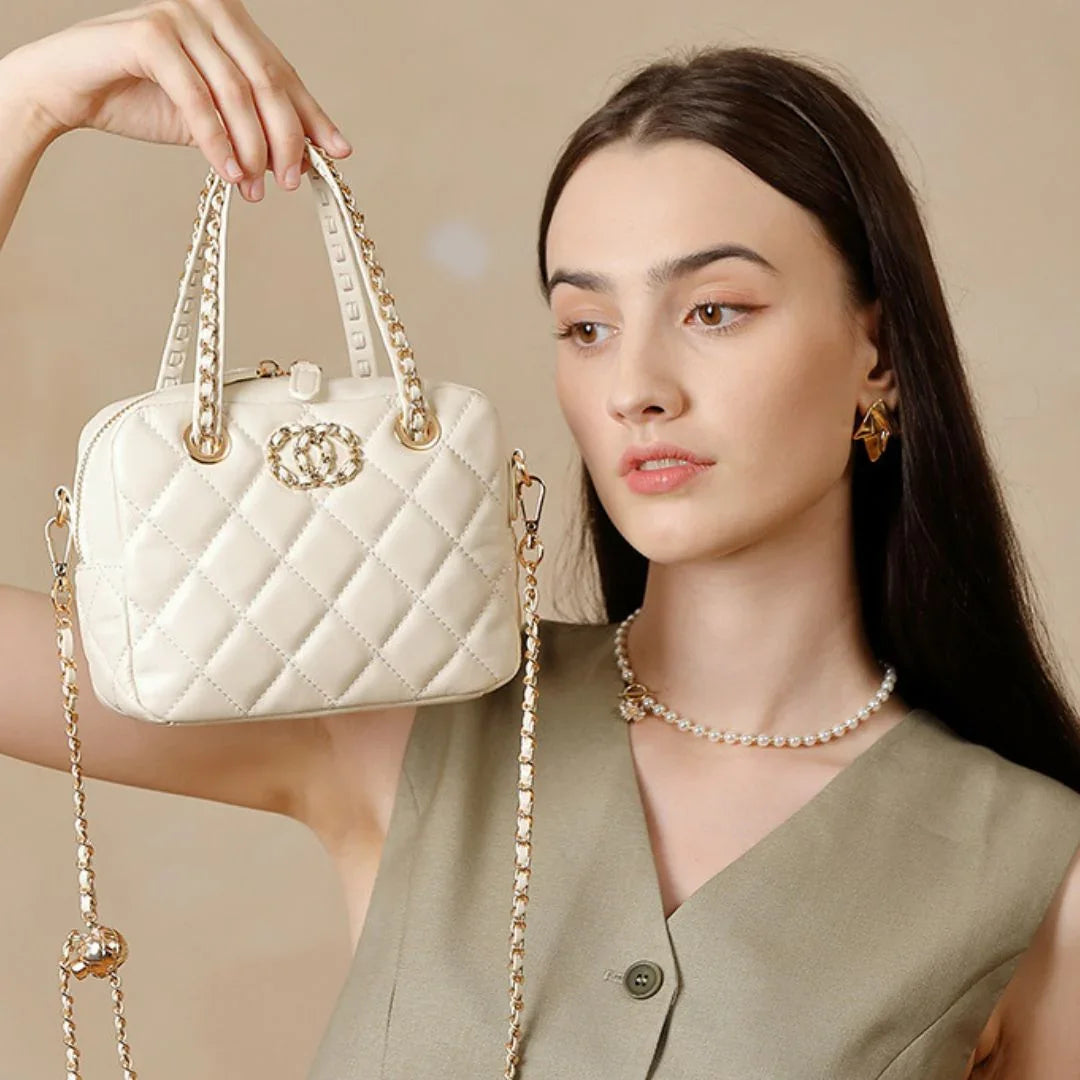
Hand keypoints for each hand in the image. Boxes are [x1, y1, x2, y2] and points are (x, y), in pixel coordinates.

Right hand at [0, 0, 350, 200]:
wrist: (69, 89)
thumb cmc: (140, 96)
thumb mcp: (211, 115)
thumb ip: (252, 124)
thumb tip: (302, 156)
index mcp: (230, 20)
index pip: (283, 72)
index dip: (313, 116)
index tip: (338, 152)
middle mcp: (210, 7)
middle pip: (268, 82)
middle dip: (286, 139)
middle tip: (291, 181)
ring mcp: (179, 14)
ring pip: (237, 93)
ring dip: (251, 148)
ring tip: (254, 187)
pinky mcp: (149, 34)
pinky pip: (198, 99)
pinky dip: (216, 142)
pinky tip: (228, 174)